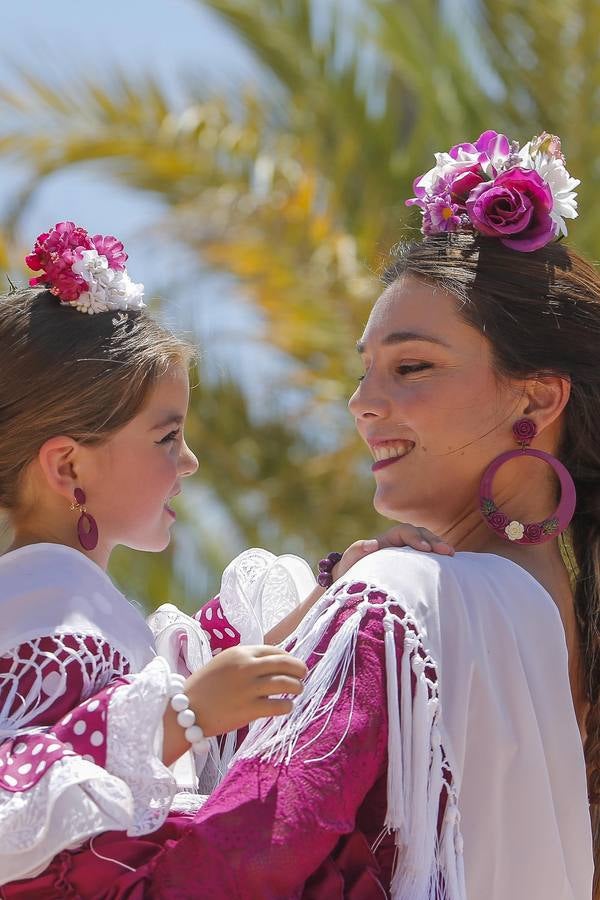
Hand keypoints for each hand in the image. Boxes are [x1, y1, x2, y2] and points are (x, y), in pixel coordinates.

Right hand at [184, 645, 306, 737]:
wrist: (184, 709)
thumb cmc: (204, 686)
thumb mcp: (223, 663)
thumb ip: (245, 660)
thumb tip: (272, 663)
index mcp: (240, 652)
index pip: (274, 650)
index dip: (288, 656)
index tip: (293, 663)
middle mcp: (246, 667)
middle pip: (284, 663)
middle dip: (299, 668)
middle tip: (304, 674)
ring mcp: (249, 689)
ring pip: (285, 684)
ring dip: (297, 687)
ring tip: (298, 690)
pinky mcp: (249, 710)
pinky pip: (278, 706)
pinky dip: (287, 706)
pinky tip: (287, 707)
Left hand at [333, 523, 453, 579]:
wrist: (352, 584)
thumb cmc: (351, 569)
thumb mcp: (350, 559)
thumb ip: (358, 549)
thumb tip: (371, 545)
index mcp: (388, 540)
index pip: (405, 531)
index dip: (416, 538)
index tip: (424, 549)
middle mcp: (400, 544)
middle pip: (422, 535)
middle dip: (435, 542)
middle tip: (448, 552)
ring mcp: (409, 555)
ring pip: (428, 546)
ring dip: (440, 549)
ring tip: (453, 557)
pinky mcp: (414, 567)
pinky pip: (429, 560)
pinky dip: (439, 561)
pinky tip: (451, 568)